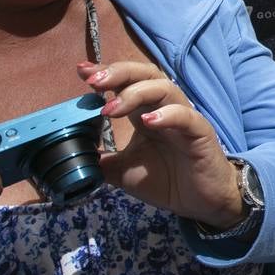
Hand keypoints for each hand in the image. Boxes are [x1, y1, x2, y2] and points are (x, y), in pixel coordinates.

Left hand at [79, 61, 243, 230]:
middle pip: (146, 73)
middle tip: (94, 82)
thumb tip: (73, 156)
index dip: (106, 72)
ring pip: (165, 88)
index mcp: (145, 112)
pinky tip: (149, 121)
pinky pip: (187, 116)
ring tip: (112, 108)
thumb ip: (101, 160)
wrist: (200, 203)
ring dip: (136, 93)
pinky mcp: (201, 133)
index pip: (127, 81)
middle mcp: (165, 108)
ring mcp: (184, 118)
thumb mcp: (123, 171)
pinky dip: (167, 115)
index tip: (82, 71)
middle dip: (119, 73)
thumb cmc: (166, 180)